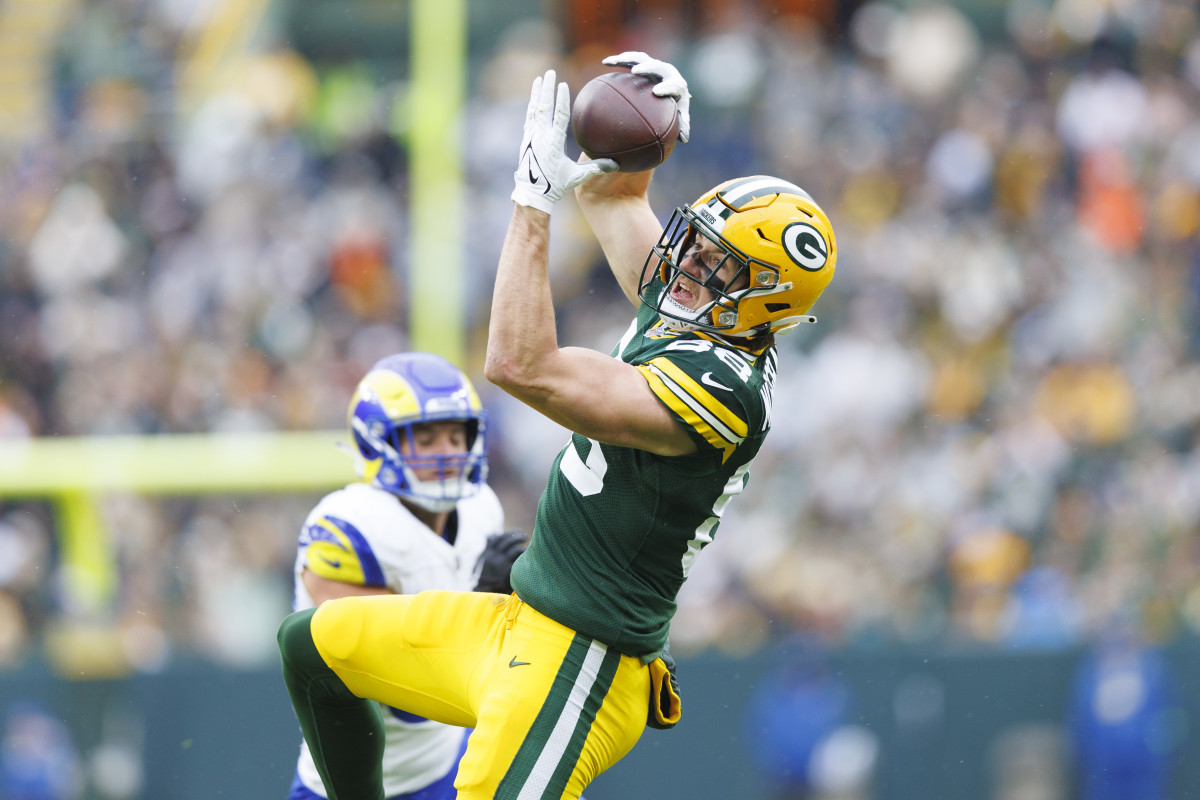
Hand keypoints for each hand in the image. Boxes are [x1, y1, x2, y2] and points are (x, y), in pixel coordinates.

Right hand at [473, 530, 530, 593]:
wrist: (485, 594)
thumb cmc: (486, 578)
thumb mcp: (483, 562)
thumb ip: (488, 550)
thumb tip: (490, 536)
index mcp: (486, 553)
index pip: (498, 538)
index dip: (509, 534)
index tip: (518, 531)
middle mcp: (492, 556)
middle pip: (508, 541)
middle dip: (518, 537)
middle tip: (526, 537)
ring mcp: (500, 563)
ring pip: (514, 548)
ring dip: (522, 545)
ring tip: (528, 546)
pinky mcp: (507, 570)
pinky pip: (518, 558)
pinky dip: (524, 555)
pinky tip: (528, 555)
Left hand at [512, 69, 617, 214]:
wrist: (532, 194)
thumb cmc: (555, 186)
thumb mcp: (577, 177)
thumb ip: (595, 168)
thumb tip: (617, 164)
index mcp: (554, 144)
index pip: (559, 117)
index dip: (561, 100)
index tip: (562, 85)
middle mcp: (541, 137)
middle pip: (544, 108)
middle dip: (547, 89)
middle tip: (550, 72)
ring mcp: (532, 137)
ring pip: (535, 110)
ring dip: (537, 93)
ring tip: (539, 79)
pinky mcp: (526, 140)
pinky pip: (529, 118)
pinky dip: (531, 106)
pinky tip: (534, 98)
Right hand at [602, 52, 691, 142]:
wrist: (670, 93)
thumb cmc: (674, 109)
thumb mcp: (678, 118)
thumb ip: (681, 126)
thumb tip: (684, 138)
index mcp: (678, 85)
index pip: (675, 85)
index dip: (667, 87)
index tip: (656, 92)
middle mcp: (667, 72)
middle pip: (658, 66)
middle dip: (647, 67)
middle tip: (635, 71)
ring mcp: (654, 66)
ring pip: (642, 58)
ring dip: (629, 58)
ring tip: (617, 61)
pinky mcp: (643, 62)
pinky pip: (630, 59)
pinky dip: (619, 59)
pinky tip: (606, 62)